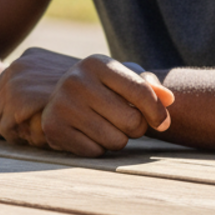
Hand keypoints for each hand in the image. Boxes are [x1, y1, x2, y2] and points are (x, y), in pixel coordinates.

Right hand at [0, 47, 172, 155]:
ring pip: (116, 141)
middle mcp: (76, 80)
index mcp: (96, 63)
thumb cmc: (96, 88)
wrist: (45, 92)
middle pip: (133, 122)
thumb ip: (146, 85)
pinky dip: (94, 148)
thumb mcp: (118, 78)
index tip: (161, 121)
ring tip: (103, 127)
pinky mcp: (52, 128)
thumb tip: (169, 99)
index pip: (143, 92)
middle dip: (134, 128)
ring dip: (115, 140)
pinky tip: (85, 136)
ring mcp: (61, 104)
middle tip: (123, 122)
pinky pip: (94, 152)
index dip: (159, 112)